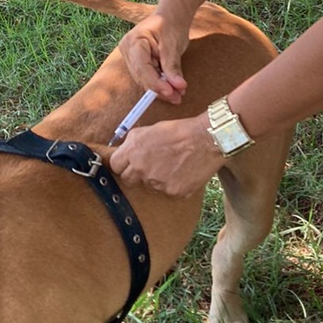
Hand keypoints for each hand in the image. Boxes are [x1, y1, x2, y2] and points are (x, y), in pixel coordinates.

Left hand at [106, 114, 223, 198]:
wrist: (207, 139)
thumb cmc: (180, 131)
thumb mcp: (151, 129)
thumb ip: (134, 142)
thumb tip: (124, 151)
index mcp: (133, 150)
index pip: (115, 165)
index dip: (122, 164)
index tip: (129, 164)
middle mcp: (141, 168)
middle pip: (128, 180)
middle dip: (136, 175)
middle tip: (150, 167)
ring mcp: (156, 182)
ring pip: (149, 186)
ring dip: (156, 180)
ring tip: (172, 166)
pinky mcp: (172, 192)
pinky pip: (167, 192)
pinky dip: (173, 185)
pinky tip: (182, 173)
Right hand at [118, 9, 191, 103]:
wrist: (170, 16)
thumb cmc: (171, 25)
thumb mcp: (173, 45)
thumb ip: (173, 66)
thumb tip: (178, 86)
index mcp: (134, 41)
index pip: (142, 68)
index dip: (156, 83)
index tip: (170, 92)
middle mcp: (128, 50)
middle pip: (142, 77)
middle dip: (160, 89)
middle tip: (177, 97)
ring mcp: (130, 57)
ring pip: (144, 79)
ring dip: (161, 88)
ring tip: (178, 94)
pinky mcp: (137, 62)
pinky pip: (147, 76)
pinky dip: (160, 83)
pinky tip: (172, 88)